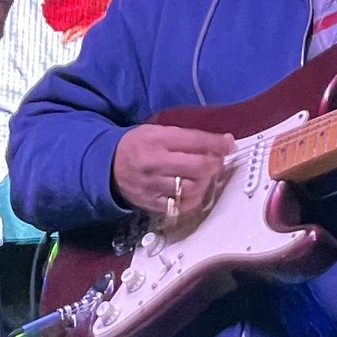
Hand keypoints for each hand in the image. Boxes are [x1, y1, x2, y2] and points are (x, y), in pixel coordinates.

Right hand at [111, 124, 234, 222]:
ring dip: (205, 182)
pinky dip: (193, 198)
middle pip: (197, 166)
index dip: (217, 143)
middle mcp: (154, 162)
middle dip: (214, 164)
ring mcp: (152, 185)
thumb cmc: (135, 146)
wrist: (108, 167)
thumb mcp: (155, 131)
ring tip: (204, 176)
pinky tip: (193, 190)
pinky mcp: (151, 203)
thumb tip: (220, 142)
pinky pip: (181, 205)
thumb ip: (185, 137)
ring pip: (192, 188)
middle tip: (217, 161)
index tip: (228, 144)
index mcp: (155, 139)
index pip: (194, 140)